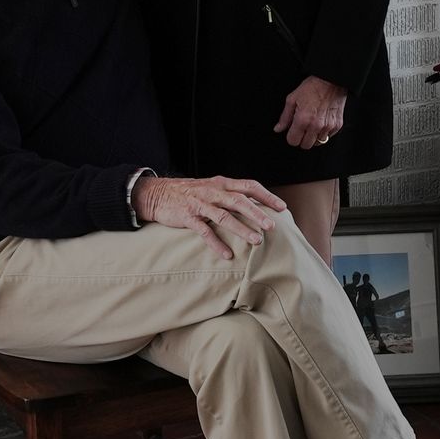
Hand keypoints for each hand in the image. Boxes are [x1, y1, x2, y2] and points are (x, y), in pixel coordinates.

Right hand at [133, 174, 284, 257]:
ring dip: (242, 229)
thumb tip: (255, 205)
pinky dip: (216, 243)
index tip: (282, 207)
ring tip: (257, 241)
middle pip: (239, 201)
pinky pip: (204, 231)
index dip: (266, 196)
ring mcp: (200, 204)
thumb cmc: (189, 193)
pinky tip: (227, 254)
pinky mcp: (188, 217)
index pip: (249, 186)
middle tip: (272, 226)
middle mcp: (213, 191)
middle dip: (257, 213)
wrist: (157, 194)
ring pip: (224, 216)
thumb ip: (230, 194)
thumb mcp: (211, 187)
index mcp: (221, 183)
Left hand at [274, 77, 346, 150]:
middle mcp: (316, 126)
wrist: (332, 80)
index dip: (291, 136)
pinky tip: (322, 121)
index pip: (293, 141)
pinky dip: (324, 132)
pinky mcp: (337, 125)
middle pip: (305, 145)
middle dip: (302, 139)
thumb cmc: (312, 87)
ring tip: (313, 124)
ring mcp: (328, 127)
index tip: (293, 131)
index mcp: (303, 120)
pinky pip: (329, 137)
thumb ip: (284, 117)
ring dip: (314, 136)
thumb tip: (278, 129)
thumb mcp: (292, 98)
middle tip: (302, 128)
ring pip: (318, 143)